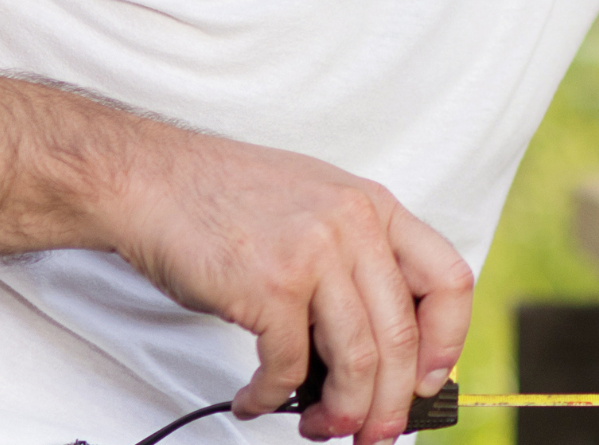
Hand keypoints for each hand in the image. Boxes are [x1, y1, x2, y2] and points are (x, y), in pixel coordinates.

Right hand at [95, 134, 474, 444]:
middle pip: (400, 336)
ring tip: (322, 428)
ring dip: (342, 412)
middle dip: (391, 402)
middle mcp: (354, 227)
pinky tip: (256, 400)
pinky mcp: (268, 288)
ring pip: (356, 360)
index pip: (448, 280)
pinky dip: (272, 398)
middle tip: (375, 433)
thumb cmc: (227, 201)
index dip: (446, 341)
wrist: (150, 179)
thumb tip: (384, 347)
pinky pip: (287, 367)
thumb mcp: (318, 205)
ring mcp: (313, 255)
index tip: (426, 380)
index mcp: (376, 208)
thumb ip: (357, 260)